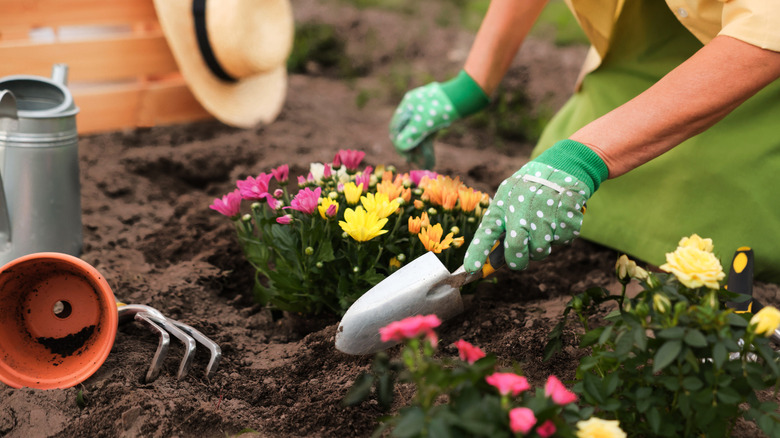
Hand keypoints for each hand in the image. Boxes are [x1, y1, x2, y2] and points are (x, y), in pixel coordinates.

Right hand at [389, 70, 489, 168]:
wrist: (464, 96)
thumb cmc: (441, 108)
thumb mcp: (424, 123)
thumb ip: (411, 135)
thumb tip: (400, 147)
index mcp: (407, 105)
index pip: (395, 128)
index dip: (398, 144)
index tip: (406, 157)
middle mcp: (413, 108)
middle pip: (406, 132)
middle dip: (411, 149)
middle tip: (414, 163)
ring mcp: (424, 111)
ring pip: (418, 134)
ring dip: (420, 150)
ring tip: (425, 165)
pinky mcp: (434, 117)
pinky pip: (427, 133)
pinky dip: (428, 145)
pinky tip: (430, 161)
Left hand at [463, 140, 608, 272]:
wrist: (560, 168)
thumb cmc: (527, 191)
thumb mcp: (507, 200)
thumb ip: (501, 228)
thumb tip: (495, 261)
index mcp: (502, 205)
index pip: (486, 232)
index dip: (478, 252)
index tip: (471, 269)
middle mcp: (521, 209)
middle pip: (516, 247)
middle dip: (517, 261)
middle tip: (519, 261)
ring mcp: (545, 213)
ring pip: (541, 250)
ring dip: (542, 247)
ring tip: (542, 228)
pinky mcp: (566, 216)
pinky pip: (563, 241)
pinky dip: (561, 236)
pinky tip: (557, 219)